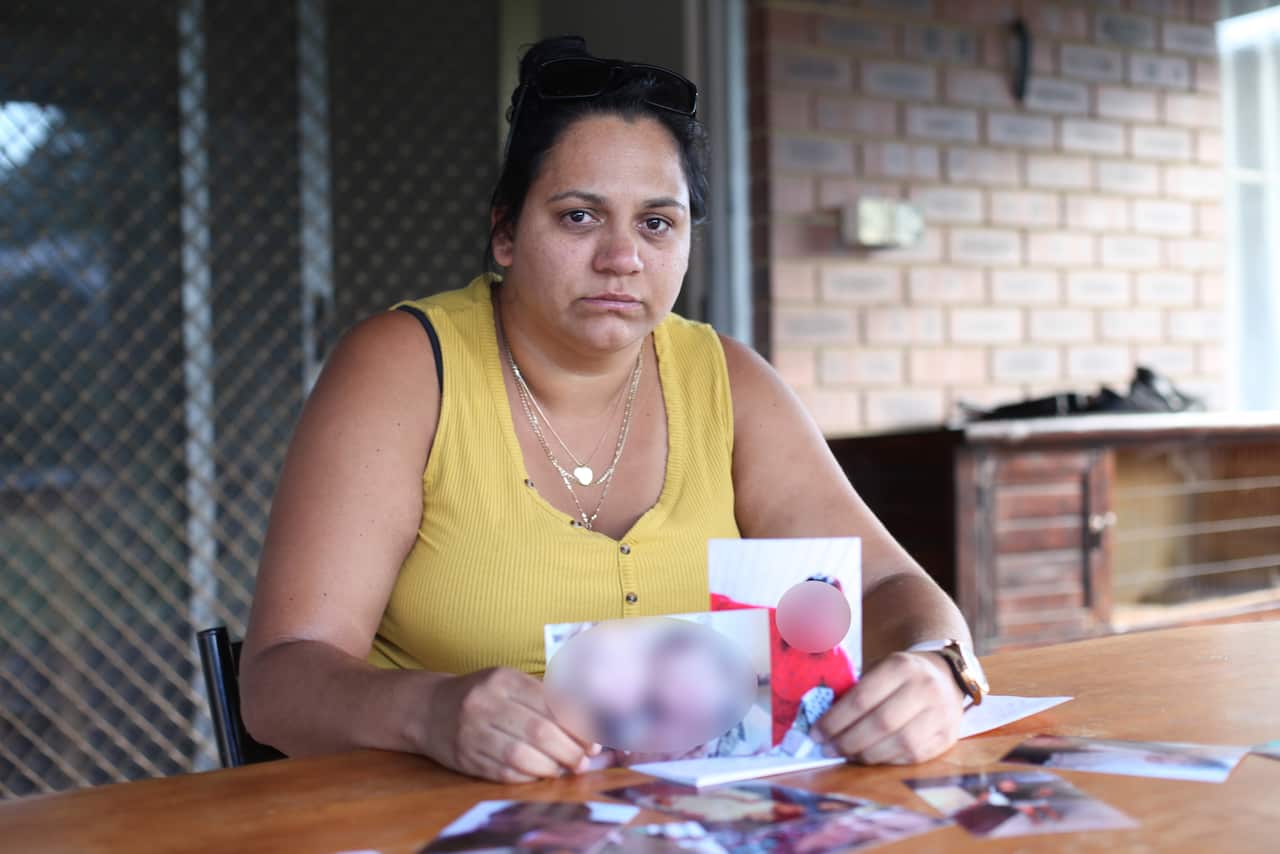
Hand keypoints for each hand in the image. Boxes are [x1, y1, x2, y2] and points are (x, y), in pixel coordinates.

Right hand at [422, 667, 600, 782]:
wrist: (428, 709)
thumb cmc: (481, 695)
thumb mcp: (509, 682)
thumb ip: (544, 697)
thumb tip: (586, 721)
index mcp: (503, 679)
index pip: (550, 703)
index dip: (577, 725)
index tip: (593, 740)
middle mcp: (486, 703)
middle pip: (539, 732)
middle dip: (569, 750)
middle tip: (583, 761)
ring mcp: (472, 732)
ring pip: (522, 756)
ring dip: (551, 767)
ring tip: (565, 769)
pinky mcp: (465, 758)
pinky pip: (504, 772)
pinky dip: (529, 777)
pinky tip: (541, 774)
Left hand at [813, 651, 963, 764]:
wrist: (945, 674)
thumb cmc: (900, 675)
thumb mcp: (878, 669)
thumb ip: (855, 691)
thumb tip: (821, 722)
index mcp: (900, 666)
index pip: (862, 699)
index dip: (835, 720)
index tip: (816, 734)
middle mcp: (924, 688)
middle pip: (880, 724)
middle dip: (848, 741)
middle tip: (827, 750)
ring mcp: (940, 713)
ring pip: (899, 744)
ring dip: (866, 755)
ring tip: (846, 755)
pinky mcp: (948, 736)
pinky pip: (914, 756)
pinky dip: (887, 760)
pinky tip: (870, 758)